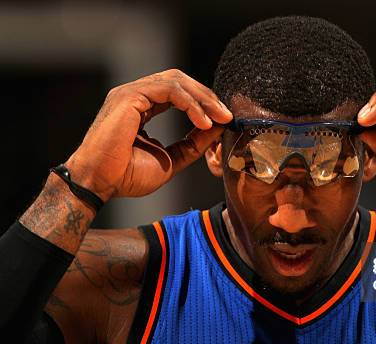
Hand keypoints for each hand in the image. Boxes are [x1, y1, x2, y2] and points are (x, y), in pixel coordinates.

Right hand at [64, 69, 231, 200]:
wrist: (100, 183)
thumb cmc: (127, 175)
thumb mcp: (172, 159)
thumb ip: (193, 144)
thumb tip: (217, 130)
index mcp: (143, 106)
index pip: (180, 92)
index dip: (204, 103)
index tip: (224, 120)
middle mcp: (136, 95)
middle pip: (180, 81)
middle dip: (207, 97)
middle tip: (226, 116)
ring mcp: (131, 93)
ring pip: (177, 81)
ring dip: (203, 99)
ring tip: (219, 118)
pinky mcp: (129, 96)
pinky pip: (169, 90)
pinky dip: (190, 104)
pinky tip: (203, 122)